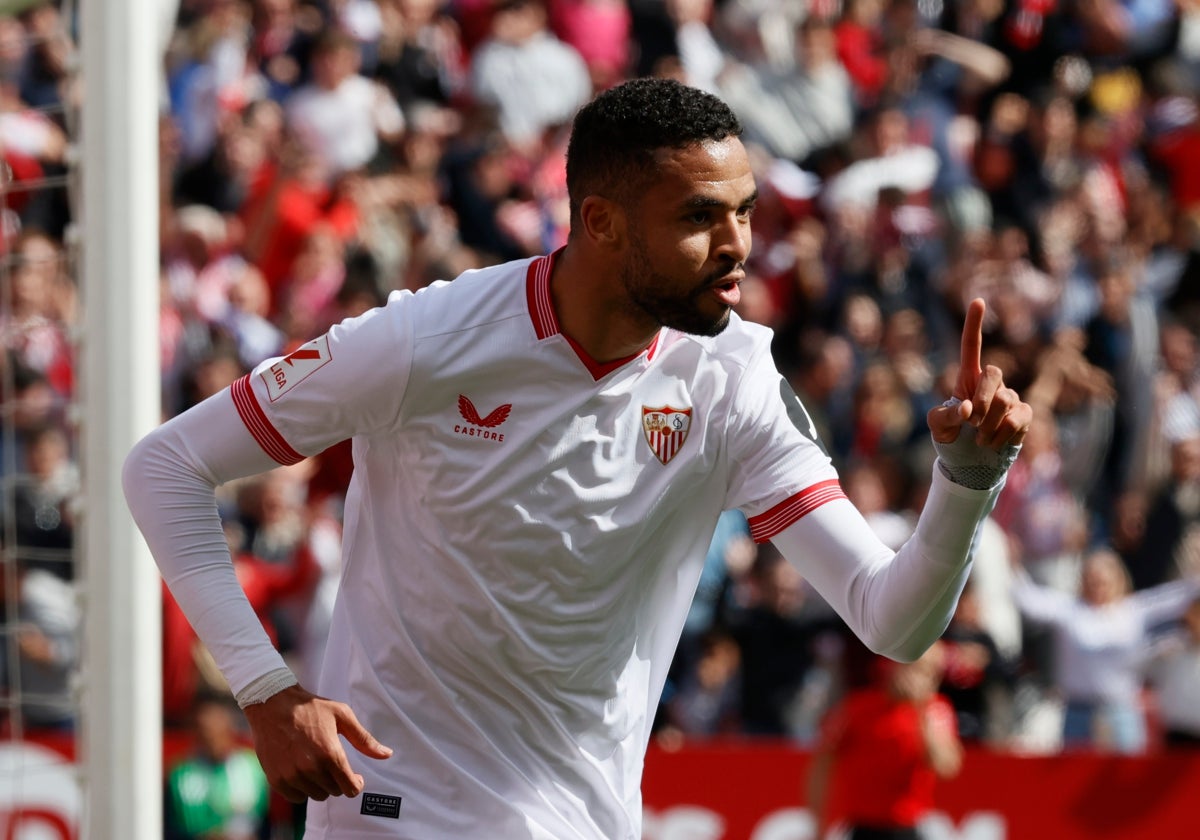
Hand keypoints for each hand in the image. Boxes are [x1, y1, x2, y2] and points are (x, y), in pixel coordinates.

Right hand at [242, 684, 392, 802]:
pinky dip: (302, 788)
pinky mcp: (276, 779)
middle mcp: (311, 769)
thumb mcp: (342, 716)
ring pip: (316, 795)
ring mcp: (292, 776)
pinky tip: (302, 771)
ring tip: (316, 764)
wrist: (273, 704)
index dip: (356, 784)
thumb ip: (364, 740)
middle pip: (334, 791)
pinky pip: (296, 797)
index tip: (355, 776)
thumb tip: (387, 754)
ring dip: (320, 784)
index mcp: (330, 754)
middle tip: (332, 762)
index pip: (350, 789)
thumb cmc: (311, 708)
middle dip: (338, 780)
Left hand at [928, 298, 1031, 449]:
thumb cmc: (951, 439)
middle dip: (980, 400)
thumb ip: (945, 416)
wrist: (970, 465)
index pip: (970, 347)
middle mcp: (991, 384)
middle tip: (970, 423)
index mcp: (967, 379)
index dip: (974, 325)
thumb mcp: (937, 427)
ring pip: (1005, 399)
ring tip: (979, 439)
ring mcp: (1010, 398)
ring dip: (988, 424)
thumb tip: (966, 410)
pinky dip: (1001, 434)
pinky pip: (1017, 418)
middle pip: (993, 373)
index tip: (978, 300)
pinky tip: (993, 443)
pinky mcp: (1023, 416)